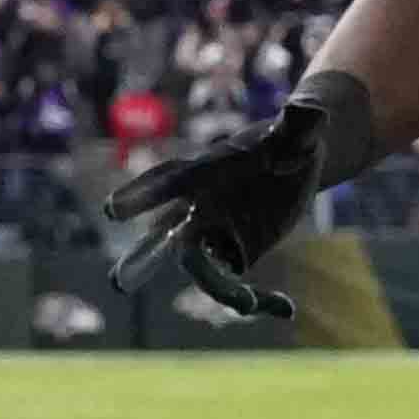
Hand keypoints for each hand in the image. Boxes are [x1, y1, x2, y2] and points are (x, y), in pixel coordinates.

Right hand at [103, 94, 339, 317]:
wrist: (297, 157)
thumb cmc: (290, 137)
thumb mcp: (299, 130)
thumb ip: (299, 123)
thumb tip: (305, 109)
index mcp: (205, 170)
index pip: (170, 181)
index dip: (143, 194)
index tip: (113, 210)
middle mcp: (198, 205)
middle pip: (171, 237)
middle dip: (145, 258)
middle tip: (120, 282)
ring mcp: (214, 232)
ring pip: (199, 266)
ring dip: (217, 288)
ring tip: (248, 304)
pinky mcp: (237, 251)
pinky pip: (235, 281)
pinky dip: (257, 299)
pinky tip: (286, 308)